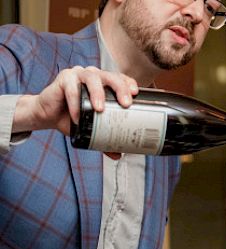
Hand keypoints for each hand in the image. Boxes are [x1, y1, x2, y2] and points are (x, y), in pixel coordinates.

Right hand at [13, 66, 137, 135]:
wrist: (48, 115)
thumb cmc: (73, 117)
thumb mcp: (91, 128)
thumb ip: (104, 138)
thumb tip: (118, 155)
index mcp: (104, 83)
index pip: (120, 78)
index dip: (128, 83)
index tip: (135, 94)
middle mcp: (94, 75)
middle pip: (110, 76)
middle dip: (119, 88)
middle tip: (125, 103)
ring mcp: (78, 75)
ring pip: (92, 78)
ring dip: (98, 93)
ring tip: (100, 109)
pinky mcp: (63, 79)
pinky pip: (71, 89)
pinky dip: (75, 104)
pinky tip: (77, 117)